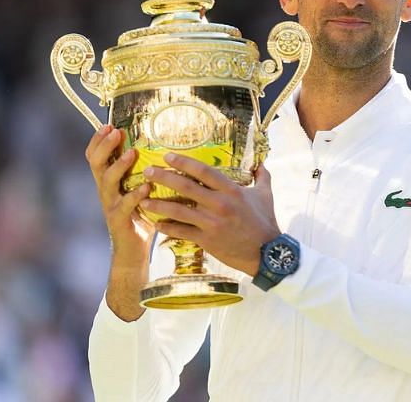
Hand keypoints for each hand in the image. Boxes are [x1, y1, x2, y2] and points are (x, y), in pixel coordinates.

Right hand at [85, 125, 154, 261]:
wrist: (133, 250)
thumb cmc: (141, 216)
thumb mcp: (138, 190)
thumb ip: (143, 172)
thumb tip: (161, 147)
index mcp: (108, 181)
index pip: (94, 156)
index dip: (97, 140)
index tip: (108, 125)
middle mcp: (105, 190)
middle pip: (95, 163)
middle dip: (104, 145)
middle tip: (115, 132)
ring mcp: (110, 205)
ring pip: (107, 181)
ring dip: (118, 166)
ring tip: (131, 154)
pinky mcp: (118, 220)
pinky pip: (124, 205)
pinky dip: (134, 195)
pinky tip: (146, 187)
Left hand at [140, 153, 278, 275]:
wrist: (267, 254)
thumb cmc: (265, 223)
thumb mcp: (266, 196)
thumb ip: (262, 177)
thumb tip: (261, 162)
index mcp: (231, 191)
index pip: (203, 171)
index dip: (184, 162)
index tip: (167, 156)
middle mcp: (219, 204)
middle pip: (186, 187)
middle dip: (163, 177)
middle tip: (147, 171)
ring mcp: (211, 223)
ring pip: (179, 211)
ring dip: (158, 205)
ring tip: (142, 200)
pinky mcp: (206, 240)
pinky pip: (182, 232)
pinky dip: (167, 228)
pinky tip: (156, 224)